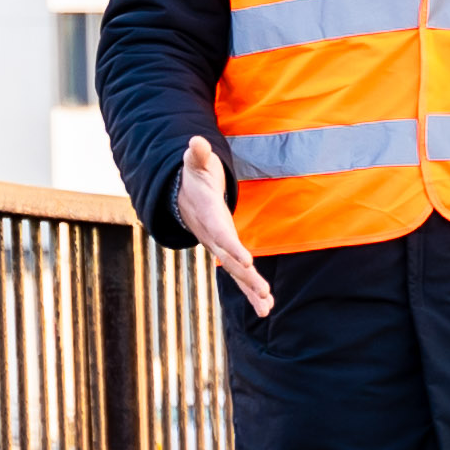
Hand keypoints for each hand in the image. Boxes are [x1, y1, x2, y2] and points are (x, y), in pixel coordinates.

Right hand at [163, 138, 275, 318]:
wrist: (182, 195)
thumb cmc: (194, 176)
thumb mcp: (195, 163)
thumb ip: (197, 154)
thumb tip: (195, 142)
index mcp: (207, 215)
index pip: (220, 233)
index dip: (232, 247)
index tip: (247, 261)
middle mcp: (212, 236)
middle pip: (230, 259)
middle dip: (246, 276)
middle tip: (263, 292)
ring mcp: (218, 246)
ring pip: (235, 271)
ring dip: (251, 290)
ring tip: (266, 307)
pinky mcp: (226, 252)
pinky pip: (239, 274)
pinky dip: (251, 292)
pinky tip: (265, 308)